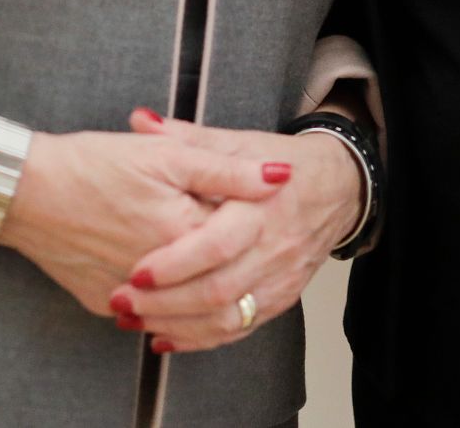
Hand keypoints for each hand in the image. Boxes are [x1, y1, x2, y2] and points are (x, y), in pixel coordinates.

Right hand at [0, 128, 290, 317]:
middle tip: (236, 243)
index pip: (240, 240)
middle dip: (237, 268)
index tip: (250, 207)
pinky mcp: (103, 302)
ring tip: (210, 271)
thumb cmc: (92, 163)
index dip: (252, 223)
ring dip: (204, 299)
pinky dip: (162, 305)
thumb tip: (280, 177)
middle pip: (219, 284)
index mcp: (184, 231)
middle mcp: (161, 274)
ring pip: (185, 312)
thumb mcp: (166, 153)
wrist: (24, 189)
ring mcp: (130, 295)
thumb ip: (226, 169)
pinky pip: (145, 315)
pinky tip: (166, 282)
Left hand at [107, 109, 362, 352]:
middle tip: (122, 301)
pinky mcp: (280, 299)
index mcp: (260, 207)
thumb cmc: (284, 164)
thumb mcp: (240, 142)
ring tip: (133, 320)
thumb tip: (140, 120)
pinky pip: (239, 329)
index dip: (175, 264)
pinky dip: (200, 338)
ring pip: (225, 318)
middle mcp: (272, 248)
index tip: (136, 272)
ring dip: (176, 325)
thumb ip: (188, 137)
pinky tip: (164, 335)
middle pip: (217, 290)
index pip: (216, 245)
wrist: (337, 189)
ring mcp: (279, 279)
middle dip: (164, 302)